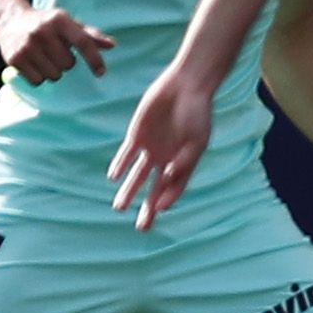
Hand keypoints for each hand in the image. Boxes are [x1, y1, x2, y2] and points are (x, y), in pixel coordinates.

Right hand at [0, 5, 115, 85]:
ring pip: (53, 75)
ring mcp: (27, 45)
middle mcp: (43, 31)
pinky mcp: (15, 58)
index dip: (94, 59)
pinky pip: (37, 81)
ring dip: (53, 71)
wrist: (10, 20)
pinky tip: (34, 64)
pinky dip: (39, 77)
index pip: (83, 42)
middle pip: (68, 64)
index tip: (101, 72)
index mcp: (60, 20)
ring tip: (45, 58)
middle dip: (66, 63)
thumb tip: (112, 45)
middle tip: (57, 53)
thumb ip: (90, 35)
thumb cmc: (46, 24)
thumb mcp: (68, 24)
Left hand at [108, 69, 212, 230]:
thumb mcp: (196, 140)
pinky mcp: (138, 134)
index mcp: (184, 163)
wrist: (187, 84)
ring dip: (129, 191)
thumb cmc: (198, 112)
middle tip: (142, 228)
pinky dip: (120, 165)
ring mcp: (151, 147)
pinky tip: (114, 176)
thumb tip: (167, 181)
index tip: (159, 209)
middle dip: (148, 208)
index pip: (174, 189)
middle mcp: (167, 159)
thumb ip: (183, 161)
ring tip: (119, 208)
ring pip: (137, 175)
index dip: (167, 200)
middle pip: (155, 189)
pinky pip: (127, 154)